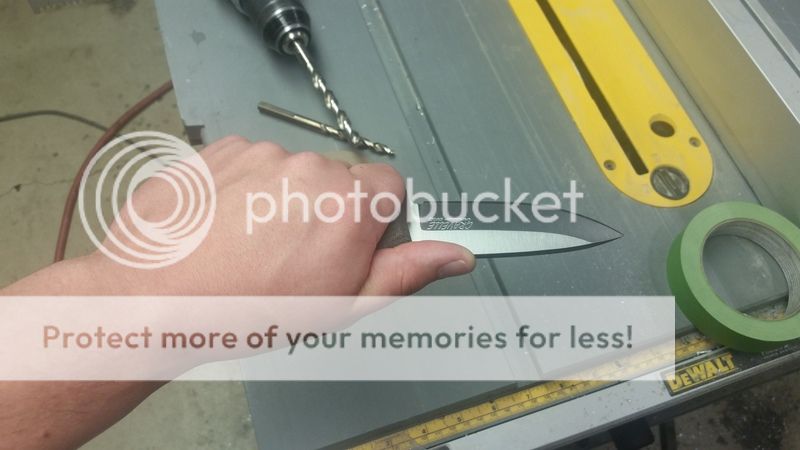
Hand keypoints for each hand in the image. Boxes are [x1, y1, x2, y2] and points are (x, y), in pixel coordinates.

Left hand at [92, 135, 474, 296]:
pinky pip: (251, 161)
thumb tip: (457, 256)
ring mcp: (261, 153)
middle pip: (341, 179)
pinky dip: (246, 187)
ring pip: (293, 171)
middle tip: (296, 257)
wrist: (155, 298)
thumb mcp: (340, 303)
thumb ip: (405, 271)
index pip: (391, 185)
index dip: (375, 219)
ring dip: (284, 199)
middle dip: (329, 211)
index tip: (351, 245)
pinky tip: (226, 226)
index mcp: (348, 206)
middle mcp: (309, 168)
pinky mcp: (220, 149)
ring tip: (252, 245)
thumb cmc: (245, 310)